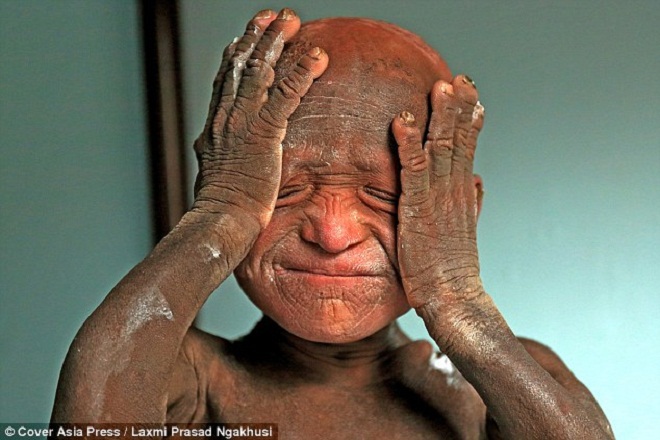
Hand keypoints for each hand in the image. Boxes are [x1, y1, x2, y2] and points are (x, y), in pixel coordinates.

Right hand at [192, 8, 327, 228]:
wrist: (221, 220)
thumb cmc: (222, 206)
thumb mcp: (216, 171)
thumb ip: (219, 153)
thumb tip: (213, 152)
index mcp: (216, 125)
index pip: (226, 80)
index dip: (238, 53)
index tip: (247, 35)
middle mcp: (226, 116)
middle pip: (241, 65)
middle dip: (258, 36)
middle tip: (274, 16)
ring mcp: (244, 122)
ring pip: (261, 71)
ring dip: (277, 42)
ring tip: (292, 21)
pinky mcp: (265, 133)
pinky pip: (287, 94)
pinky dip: (303, 72)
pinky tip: (318, 56)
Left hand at [392, 75, 484, 308]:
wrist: (454, 299)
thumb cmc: (453, 272)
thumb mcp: (465, 232)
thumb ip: (472, 205)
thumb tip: (478, 183)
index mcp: (462, 195)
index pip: (468, 150)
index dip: (470, 121)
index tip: (472, 95)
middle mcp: (454, 192)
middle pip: (460, 142)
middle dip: (461, 109)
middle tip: (462, 80)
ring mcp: (437, 199)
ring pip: (442, 149)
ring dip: (441, 117)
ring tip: (441, 88)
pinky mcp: (417, 210)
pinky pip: (412, 170)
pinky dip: (408, 144)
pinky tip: (402, 121)